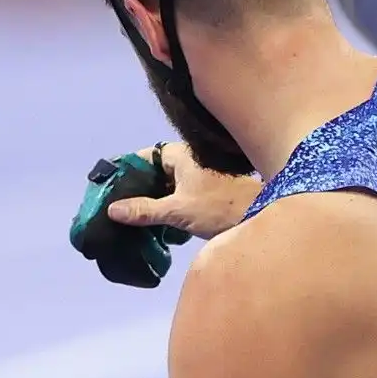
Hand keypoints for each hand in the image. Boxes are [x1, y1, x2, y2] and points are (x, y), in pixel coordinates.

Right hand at [107, 143, 261, 239]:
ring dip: (155, 199)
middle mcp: (192, 159)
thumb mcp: (178, 210)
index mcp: (182, 154)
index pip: (145, 156)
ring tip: (135, 218)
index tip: (111, 186)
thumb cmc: (220, 207)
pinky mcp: (211, 191)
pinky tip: (160, 224)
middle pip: (157, 170)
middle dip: (139, 188)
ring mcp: (202, 175)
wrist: (264, 215)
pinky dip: (171, 205)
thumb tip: (113, 209)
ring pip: (170, 184)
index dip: (127, 169)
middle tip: (120, 207)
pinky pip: (182, 194)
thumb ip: (144, 210)